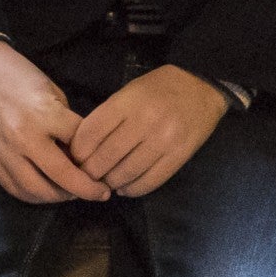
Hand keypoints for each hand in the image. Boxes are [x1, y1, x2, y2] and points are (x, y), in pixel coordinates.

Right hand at [0, 40, 112, 203]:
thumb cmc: (18, 74)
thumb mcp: (51, 90)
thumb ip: (66, 121)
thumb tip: (80, 150)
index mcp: (44, 114)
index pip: (81, 144)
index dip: (98, 156)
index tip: (107, 165)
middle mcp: (25, 138)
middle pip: (64, 176)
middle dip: (87, 189)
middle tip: (102, 193)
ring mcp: (6, 153)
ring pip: (39, 191)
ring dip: (60, 197)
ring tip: (72, 193)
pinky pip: (15, 189)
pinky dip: (34, 197)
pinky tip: (47, 193)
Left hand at [70, 65, 229, 198]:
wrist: (201, 88)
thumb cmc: (158, 89)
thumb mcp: (128, 92)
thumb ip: (108, 116)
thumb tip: (84, 148)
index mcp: (127, 102)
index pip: (91, 133)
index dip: (77, 152)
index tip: (74, 159)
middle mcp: (144, 121)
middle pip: (105, 157)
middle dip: (90, 172)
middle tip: (87, 176)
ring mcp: (163, 141)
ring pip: (126, 173)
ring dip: (111, 182)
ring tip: (106, 182)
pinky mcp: (179, 157)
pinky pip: (150, 181)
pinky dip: (133, 189)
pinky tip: (125, 187)